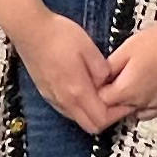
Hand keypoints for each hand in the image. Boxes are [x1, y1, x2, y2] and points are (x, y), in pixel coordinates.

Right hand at [13, 12, 128, 134]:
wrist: (29, 29)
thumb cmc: (58, 35)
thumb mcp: (88, 47)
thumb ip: (102, 69)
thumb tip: (108, 82)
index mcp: (77, 90)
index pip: (102, 120)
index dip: (118, 114)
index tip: (127, 102)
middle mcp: (64, 100)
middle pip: (91, 126)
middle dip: (107, 118)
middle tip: (117, 102)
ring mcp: (54, 98)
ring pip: (78, 119)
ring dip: (92, 113)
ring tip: (101, 94)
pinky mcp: (47, 93)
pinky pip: (67, 111)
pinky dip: (80, 108)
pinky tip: (84, 90)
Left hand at [100, 12, 156, 121]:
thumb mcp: (127, 49)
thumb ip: (109, 67)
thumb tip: (96, 78)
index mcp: (127, 90)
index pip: (100, 102)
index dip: (95, 90)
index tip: (95, 78)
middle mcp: (140, 103)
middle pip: (115, 109)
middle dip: (108, 98)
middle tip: (108, 78)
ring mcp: (156, 105)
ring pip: (131, 111)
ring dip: (123, 101)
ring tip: (125, 81)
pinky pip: (148, 111)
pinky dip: (140, 105)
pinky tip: (140, 90)